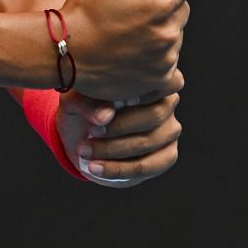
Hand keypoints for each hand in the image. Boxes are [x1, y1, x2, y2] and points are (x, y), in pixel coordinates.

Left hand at [57, 81, 184, 186]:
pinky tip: (96, 168)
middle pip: (153, 115)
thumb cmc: (84, 107)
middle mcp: (168, 101)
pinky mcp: (168, 154)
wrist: (84, 134)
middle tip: (89, 131)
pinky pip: (149, 166)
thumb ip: (89, 103)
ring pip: (149, 142)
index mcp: (151, 78)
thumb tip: (105, 115)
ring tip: (85, 151)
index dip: (125, 98)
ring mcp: (170, 129)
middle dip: (118, 128)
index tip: (96, 112)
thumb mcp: (77, 100)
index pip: (150, 85)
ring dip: (113, 150)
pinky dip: (120, 169)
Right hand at [58, 0, 197, 102]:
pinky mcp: (159, 78)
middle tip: (142, 8)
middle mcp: (167, 31)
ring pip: (175, 37)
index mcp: (160, 1)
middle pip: (183, 10)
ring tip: (133, 34)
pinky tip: (140, 56)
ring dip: (161, 33)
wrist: (65, 51)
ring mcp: (165, 57)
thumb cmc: (82, 11)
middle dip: (168, 6)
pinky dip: (159, 61)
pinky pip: (171, 66)